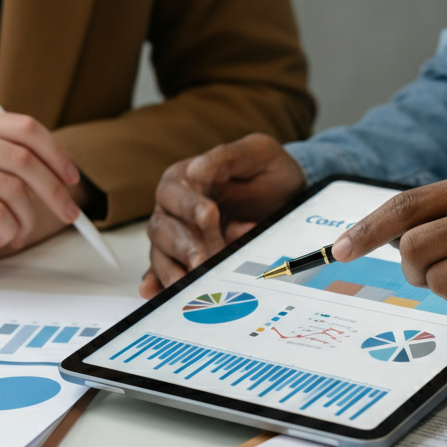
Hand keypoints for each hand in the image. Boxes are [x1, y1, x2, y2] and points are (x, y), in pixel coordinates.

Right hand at [0, 111, 82, 259]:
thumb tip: (53, 172)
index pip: (26, 128)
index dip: (57, 153)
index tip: (72, 178)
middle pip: (27, 160)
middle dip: (56, 192)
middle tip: (69, 214)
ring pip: (14, 191)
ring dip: (26, 220)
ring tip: (16, 233)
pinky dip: (8, 231)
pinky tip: (1, 238)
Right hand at [140, 133, 305, 297]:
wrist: (288, 199)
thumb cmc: (269, 172)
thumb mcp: (258, 153)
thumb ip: (228, 157)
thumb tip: (196, 171)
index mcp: (184, 178)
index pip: (174, 193)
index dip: (189, 206)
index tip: (210, 216)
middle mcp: (173, 209)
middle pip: (162, 229)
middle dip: (185, 245)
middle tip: (205, 258)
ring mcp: (177, 238)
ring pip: (161, 255)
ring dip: (175, 270)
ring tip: (195, 280)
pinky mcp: (185, 261)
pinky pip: (166, 275)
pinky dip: (161, 285)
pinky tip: (158, 293)